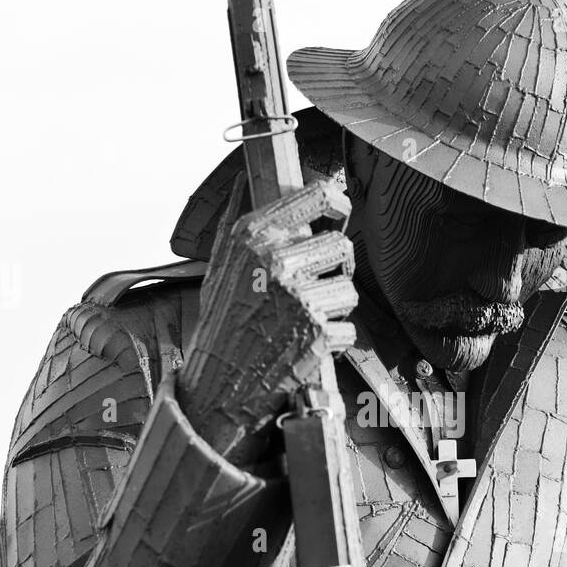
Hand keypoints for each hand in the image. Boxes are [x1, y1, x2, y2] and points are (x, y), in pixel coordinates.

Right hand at [177, 173, 356, 464]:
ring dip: (334, 308)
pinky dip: (332, 341)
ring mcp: (299, 297)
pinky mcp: (317, 331)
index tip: (339, 212)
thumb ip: (234, 222)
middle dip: (334, 267)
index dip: (335, 202)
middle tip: (314, 287)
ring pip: (348, 289)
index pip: (315, 196)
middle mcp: (277, 261)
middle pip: (341, 246)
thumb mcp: (217, 266)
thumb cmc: (220, 324)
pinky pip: (348, 328)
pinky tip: (304, 345)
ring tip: (302, 320)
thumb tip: (240, 182)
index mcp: (253, 237)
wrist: (219, 383)